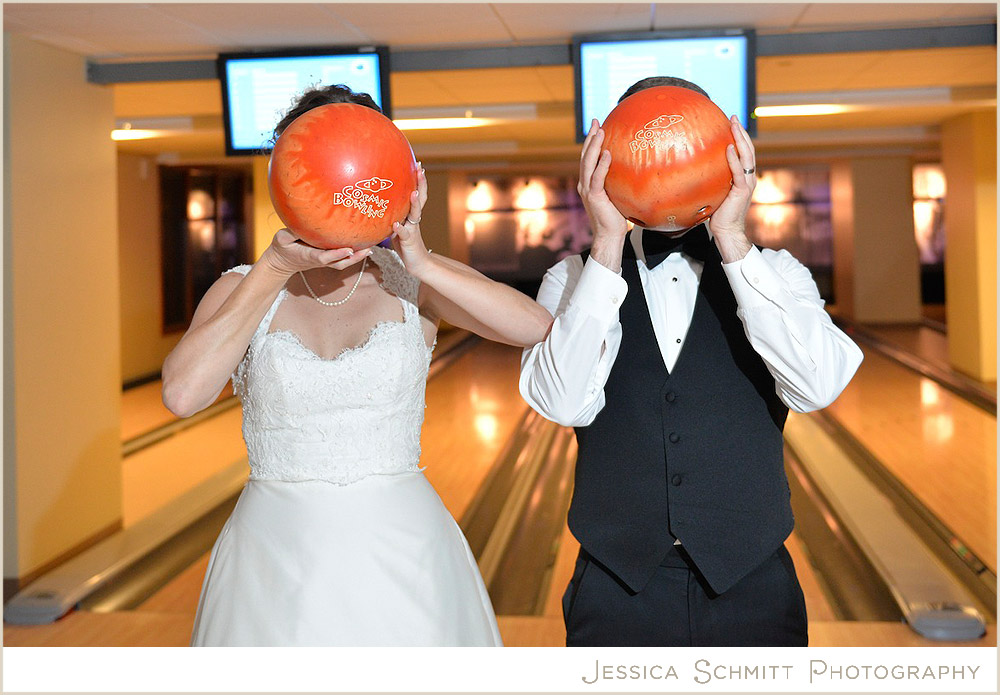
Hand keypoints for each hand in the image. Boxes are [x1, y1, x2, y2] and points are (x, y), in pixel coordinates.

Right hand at [261, 228, 370, 276]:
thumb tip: (302, 220)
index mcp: (308, 256)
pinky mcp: (328, 260)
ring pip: (343, 263)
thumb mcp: (281, 238)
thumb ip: (291, 231)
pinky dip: (355, 256)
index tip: (348, 250)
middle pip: (339, 263)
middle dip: (353, 257)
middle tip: (368, 249)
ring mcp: (324, 263)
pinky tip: (365, 248)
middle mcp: (319, 261)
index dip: (336, 255)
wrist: (282, 262)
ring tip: (370, 248)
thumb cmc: (282, 248)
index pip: (324, 257)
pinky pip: (343, 260)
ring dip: (357, 258)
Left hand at [391, 164, 431, 277]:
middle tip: (420, 169)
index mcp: (411, 215)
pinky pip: (404, 234)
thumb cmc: (406, 246)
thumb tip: (376, 205)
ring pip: (415, 214)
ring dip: (414, 203)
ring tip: (412, 192)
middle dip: (421, 184)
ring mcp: (413, 230)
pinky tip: (395, 224)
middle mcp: (414, 220)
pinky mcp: (409, 242)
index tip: (418, 165)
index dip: (418, 181)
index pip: (416, 194)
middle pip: (420, 199)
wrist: (418, 264)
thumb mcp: (397, 229)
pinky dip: (400, 229)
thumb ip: (391, 217)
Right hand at [578, 119, 627, 241]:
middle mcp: (584, 184)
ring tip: (600, 131)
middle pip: (585, 156)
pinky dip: (601, 165)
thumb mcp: (618, 195)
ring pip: (588, 163)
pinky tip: (607, 153)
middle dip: (590, 137)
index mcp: (588, 183)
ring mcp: (587, 190)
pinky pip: (597, 178)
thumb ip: (620, 182)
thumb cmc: (616, 218)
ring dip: (593, 146)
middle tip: (595, 121)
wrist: (609, 236)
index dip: (591, 142)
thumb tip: (638, 169)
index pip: (588, 158)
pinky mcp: (594, 197)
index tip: (597, 126)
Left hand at [707, 116, 755, 260]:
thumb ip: (710, 179)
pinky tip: (728, 148)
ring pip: (747, 156)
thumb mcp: (714, 192)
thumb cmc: (718, 214)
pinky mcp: (742, 190)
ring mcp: (747, 183)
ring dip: (741, 139)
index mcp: (743, 176)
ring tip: (734, 125)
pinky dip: (734, 159)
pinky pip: (739, 171)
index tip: (732, 123)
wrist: (727, 231)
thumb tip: (692, 170)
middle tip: (734, 117)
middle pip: (748, 149)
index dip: (739, 137)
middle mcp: (748, 177)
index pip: (743, 152)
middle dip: (741, 132)